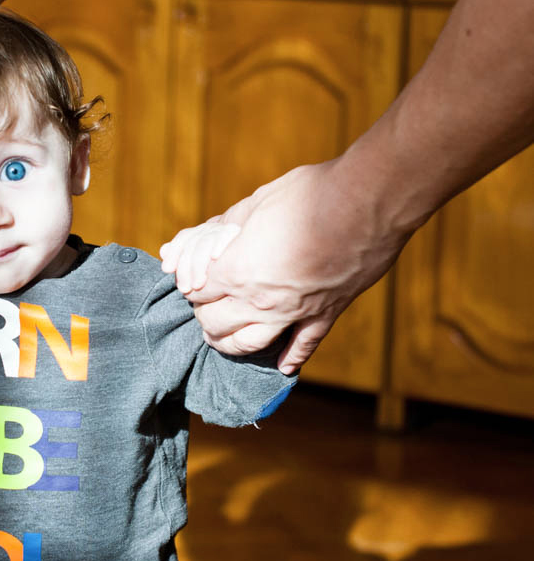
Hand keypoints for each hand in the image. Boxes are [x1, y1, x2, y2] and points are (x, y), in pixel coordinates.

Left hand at [160, 221, 240, 294]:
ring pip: (205, 241)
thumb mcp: (197, 269)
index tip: (166, 270)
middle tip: (183, 288)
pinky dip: (219, 244)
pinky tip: (215, 257)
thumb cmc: (222, 273)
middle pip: (193, 242)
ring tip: (197, 285)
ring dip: (198, 264)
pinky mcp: (238, 233)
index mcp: (202, 233)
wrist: (255, 267)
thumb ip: (180, 260)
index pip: (185, 237)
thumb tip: (163, 251)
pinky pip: (225, 235)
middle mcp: (213, 229)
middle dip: (184, 266)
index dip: (174, 252)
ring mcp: (225, 230)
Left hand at [182, 160, 406, 373]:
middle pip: (214, 324)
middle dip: (203, 314)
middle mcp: (260, 300)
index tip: (194, 277)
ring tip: (221, 338)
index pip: (197, 291)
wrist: (370, 201)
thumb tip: (209, 232)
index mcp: (238, 269)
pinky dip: (290, 358)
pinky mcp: (326, 314)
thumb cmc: (311, 194)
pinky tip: (283, 366)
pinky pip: (303, 346)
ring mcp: (294, 312)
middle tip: (205, 304)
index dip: (191, 283)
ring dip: (229, 344)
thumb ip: (229, 223)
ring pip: (249, 345)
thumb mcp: (259, 201)